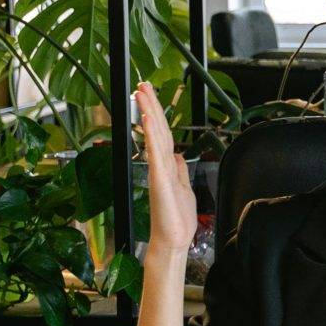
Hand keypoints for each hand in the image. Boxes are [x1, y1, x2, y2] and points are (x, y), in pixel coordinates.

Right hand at [135, 81, 195, 266]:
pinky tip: (149, 120)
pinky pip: (156, 154)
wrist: (174, 239)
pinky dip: (153, 136)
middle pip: (157, 130)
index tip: (149, 95)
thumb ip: (179, 169)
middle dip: (150, 106)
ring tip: (141, 93)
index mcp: (168, 166)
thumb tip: (177, 155)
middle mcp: (161, 165)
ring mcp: (160, 172)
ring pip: (155, 137)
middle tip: (141, 85)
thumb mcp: (183, 187)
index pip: (163, 134)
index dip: (158, 114)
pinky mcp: (160, 180)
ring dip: (149, 113)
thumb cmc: (176, 217)